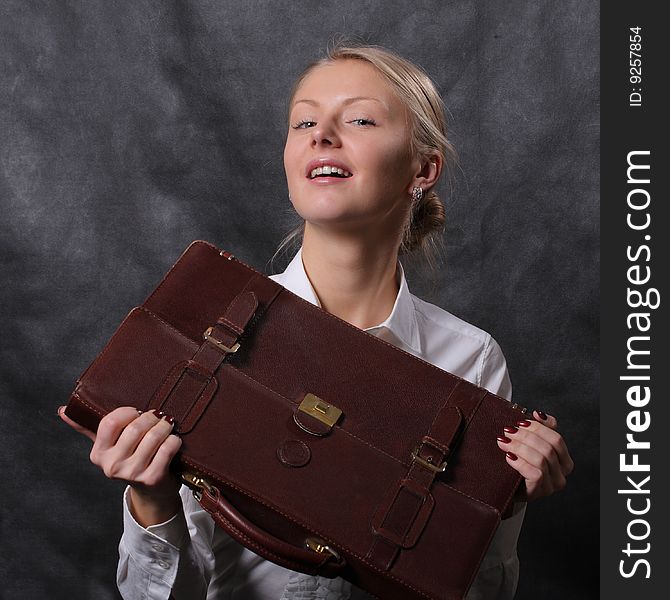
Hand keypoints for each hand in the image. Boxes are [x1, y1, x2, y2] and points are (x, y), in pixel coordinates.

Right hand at [58, 406, 182, 524]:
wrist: (152, 491)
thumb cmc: (130, 460)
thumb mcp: (108, 445)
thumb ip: (87, 427)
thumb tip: (63, 411)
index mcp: (98, 454)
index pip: (110, 422)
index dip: (127, 412)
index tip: (136, 412)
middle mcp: (112, 465)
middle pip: (136, 428)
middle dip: (151, 417)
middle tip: (158, 416)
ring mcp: (132, 473)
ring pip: (154, 436)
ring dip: (165, 427)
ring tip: (167, 425)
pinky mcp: (152, 478)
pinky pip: (167, 448)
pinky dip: (174, 440)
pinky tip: (173, 440)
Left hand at [496, 410, 573, 501]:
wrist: (504, 488)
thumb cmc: (518, 465)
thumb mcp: (530, 446)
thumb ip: (540, 430)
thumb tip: (538, 414)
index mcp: (564, 461)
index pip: (556, 439)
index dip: (538, 428)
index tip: (520, 422)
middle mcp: (561, 474)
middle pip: (548, 448)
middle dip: (525, 436)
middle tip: (508, 431)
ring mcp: (551, 485)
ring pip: (541, 459)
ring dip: (519, 447)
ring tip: (504, 442)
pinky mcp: (538, 492)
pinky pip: (535, 474)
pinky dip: (520, 462)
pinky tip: (508, 457)